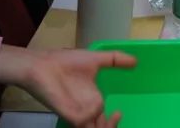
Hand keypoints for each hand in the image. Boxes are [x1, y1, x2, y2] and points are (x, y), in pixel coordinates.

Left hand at [20, 48, 135, 127]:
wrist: (42, 64)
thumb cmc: (66, 62)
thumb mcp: (95, 59)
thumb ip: (116, 60)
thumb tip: (136, 61)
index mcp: (92, 101)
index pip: (104, 121)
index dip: (114, 121)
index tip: (120, 111)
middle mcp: (86, 111)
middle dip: (110, 127)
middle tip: (117, 115)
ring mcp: (76, 114)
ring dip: (104, 127)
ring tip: (111, 117)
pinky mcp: (67, 114)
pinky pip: (82, 123)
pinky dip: (90, 122)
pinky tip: (95, 111)